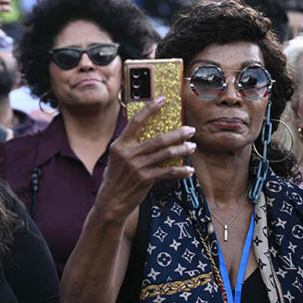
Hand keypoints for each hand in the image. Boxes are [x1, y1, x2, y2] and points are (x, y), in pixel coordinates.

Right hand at [97, 97, 195, 221]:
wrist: (110, 202)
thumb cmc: (115, 180)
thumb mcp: (117, 159)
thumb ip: (129, 147)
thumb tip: (148, 136)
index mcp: (119, 145)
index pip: (136, 122)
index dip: (150, 109)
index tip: (163, 100)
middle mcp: (128, 154)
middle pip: (158, 139)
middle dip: (178, 133)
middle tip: (190, 130)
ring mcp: (137, 166)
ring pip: (166, 154)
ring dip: (182, 149)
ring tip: (192, 147)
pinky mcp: (145, 179)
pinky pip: (168, 172)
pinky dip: (180, 171)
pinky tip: (189, 170)